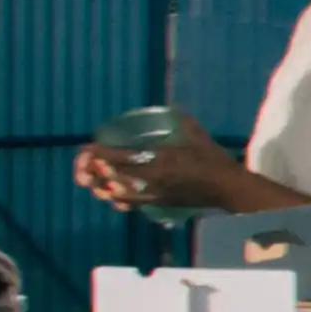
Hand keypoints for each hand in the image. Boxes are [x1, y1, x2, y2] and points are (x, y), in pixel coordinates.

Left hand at [78, 120, 256, 214]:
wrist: (227, 190)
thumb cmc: (214, 161)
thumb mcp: (198, 136)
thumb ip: (183, 121)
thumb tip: (173, 107)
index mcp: (161, 158)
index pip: (123, 157)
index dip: (102, 154)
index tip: (89, 148)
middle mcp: (153, 178)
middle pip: (113, 176)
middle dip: (94, 170)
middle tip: (83, 164)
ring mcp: (154, 193)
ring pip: (117, 192)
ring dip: (101, 186)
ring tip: (90, 179)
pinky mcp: (158, 203)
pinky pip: (131, 204)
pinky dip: (117, 199)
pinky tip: (111, 195)